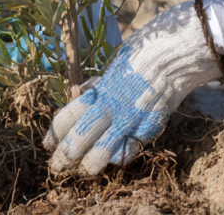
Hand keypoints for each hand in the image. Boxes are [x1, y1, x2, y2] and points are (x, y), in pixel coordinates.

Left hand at [44, 0, 223, 174]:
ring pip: (101, 153)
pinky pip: (129, 151)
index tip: (49, 144)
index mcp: (97, 90)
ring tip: (83, 171)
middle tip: (56, 168)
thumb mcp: (115, 65)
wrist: (175, 55)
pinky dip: (120, 157)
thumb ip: (100, 85)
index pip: (67, 117)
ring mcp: (129, 122)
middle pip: (78, 139)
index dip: (55, 134)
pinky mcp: (148, 130)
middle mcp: (109, 108)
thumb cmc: (144, 52)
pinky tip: (115, 160)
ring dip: (89, 164)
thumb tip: (85, 93)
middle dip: (64, 157)